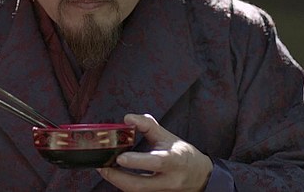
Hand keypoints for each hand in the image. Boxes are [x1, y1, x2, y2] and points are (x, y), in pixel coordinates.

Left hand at [98, 114, 212, 191]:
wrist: (200, 178)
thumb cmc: (183, 155)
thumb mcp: (168, 136)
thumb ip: (147, 126)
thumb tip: (128, 118)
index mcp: (174, 160)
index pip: (156, 161)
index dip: (137, 161)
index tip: (120, 157)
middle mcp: (169, 180)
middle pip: (140, 186)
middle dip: (117, 177)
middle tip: (102, 165)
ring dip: (118, 182)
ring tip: (105, 169)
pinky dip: (125, 186)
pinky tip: (117, 176)